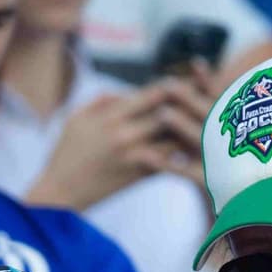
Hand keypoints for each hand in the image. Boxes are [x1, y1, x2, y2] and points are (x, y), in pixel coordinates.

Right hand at [29, 78, 211, 209]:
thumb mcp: (77, 118)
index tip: (189, 79)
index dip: (175, 84)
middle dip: (191, 104)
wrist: (62, 192)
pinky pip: (170, 161)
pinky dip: (183, 153)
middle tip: (210, 97)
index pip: (153, 94)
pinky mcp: (141, 176)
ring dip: (192, 130)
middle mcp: (127, 136)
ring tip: (209, 121)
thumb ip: (104, 100)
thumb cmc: (66, 152)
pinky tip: (196, 147)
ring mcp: (136, 157)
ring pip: (175, 139)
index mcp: (112, 117)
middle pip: (171, 114)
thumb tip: (130, 92)